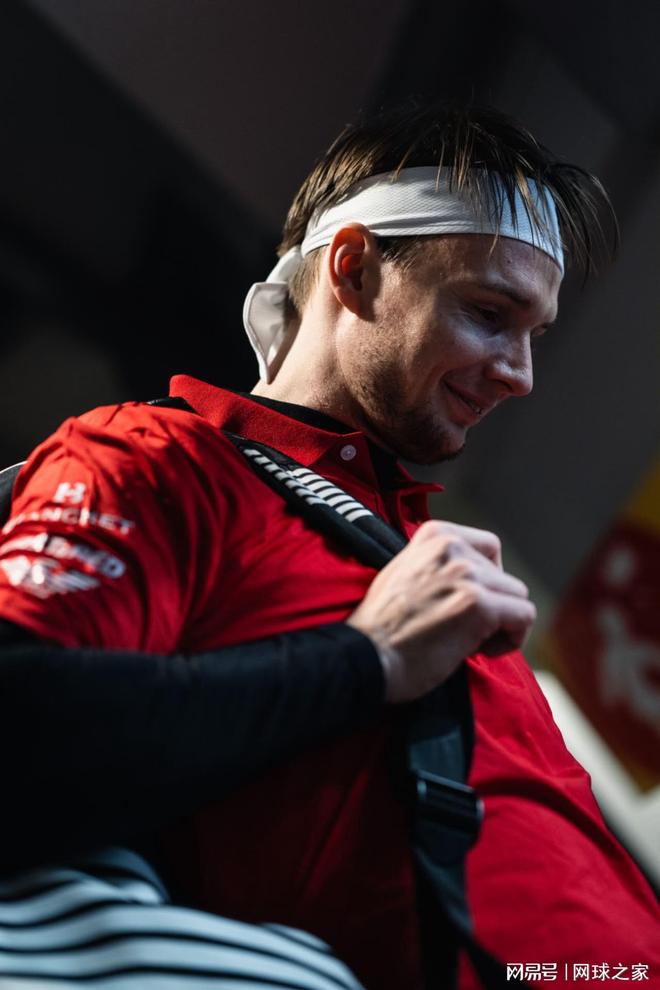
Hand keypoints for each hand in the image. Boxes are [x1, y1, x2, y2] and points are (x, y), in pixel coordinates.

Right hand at [346, 520, 535, 702]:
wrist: (364, 656)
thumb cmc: (382, 626)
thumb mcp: (405, 571)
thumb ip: (438, 564)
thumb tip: (475, 574)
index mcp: (435, 535)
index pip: (490, 548)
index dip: (487, 580)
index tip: (465, 602)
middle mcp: (452, 548)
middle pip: (506, 577)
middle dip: (492, 606)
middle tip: (462, 630)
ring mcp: (466, 576)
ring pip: (518, 597)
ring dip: (501, 624)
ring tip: (469, 641)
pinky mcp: (478, 606)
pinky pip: (524, 617)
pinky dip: (511, 640)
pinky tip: (479, 651)